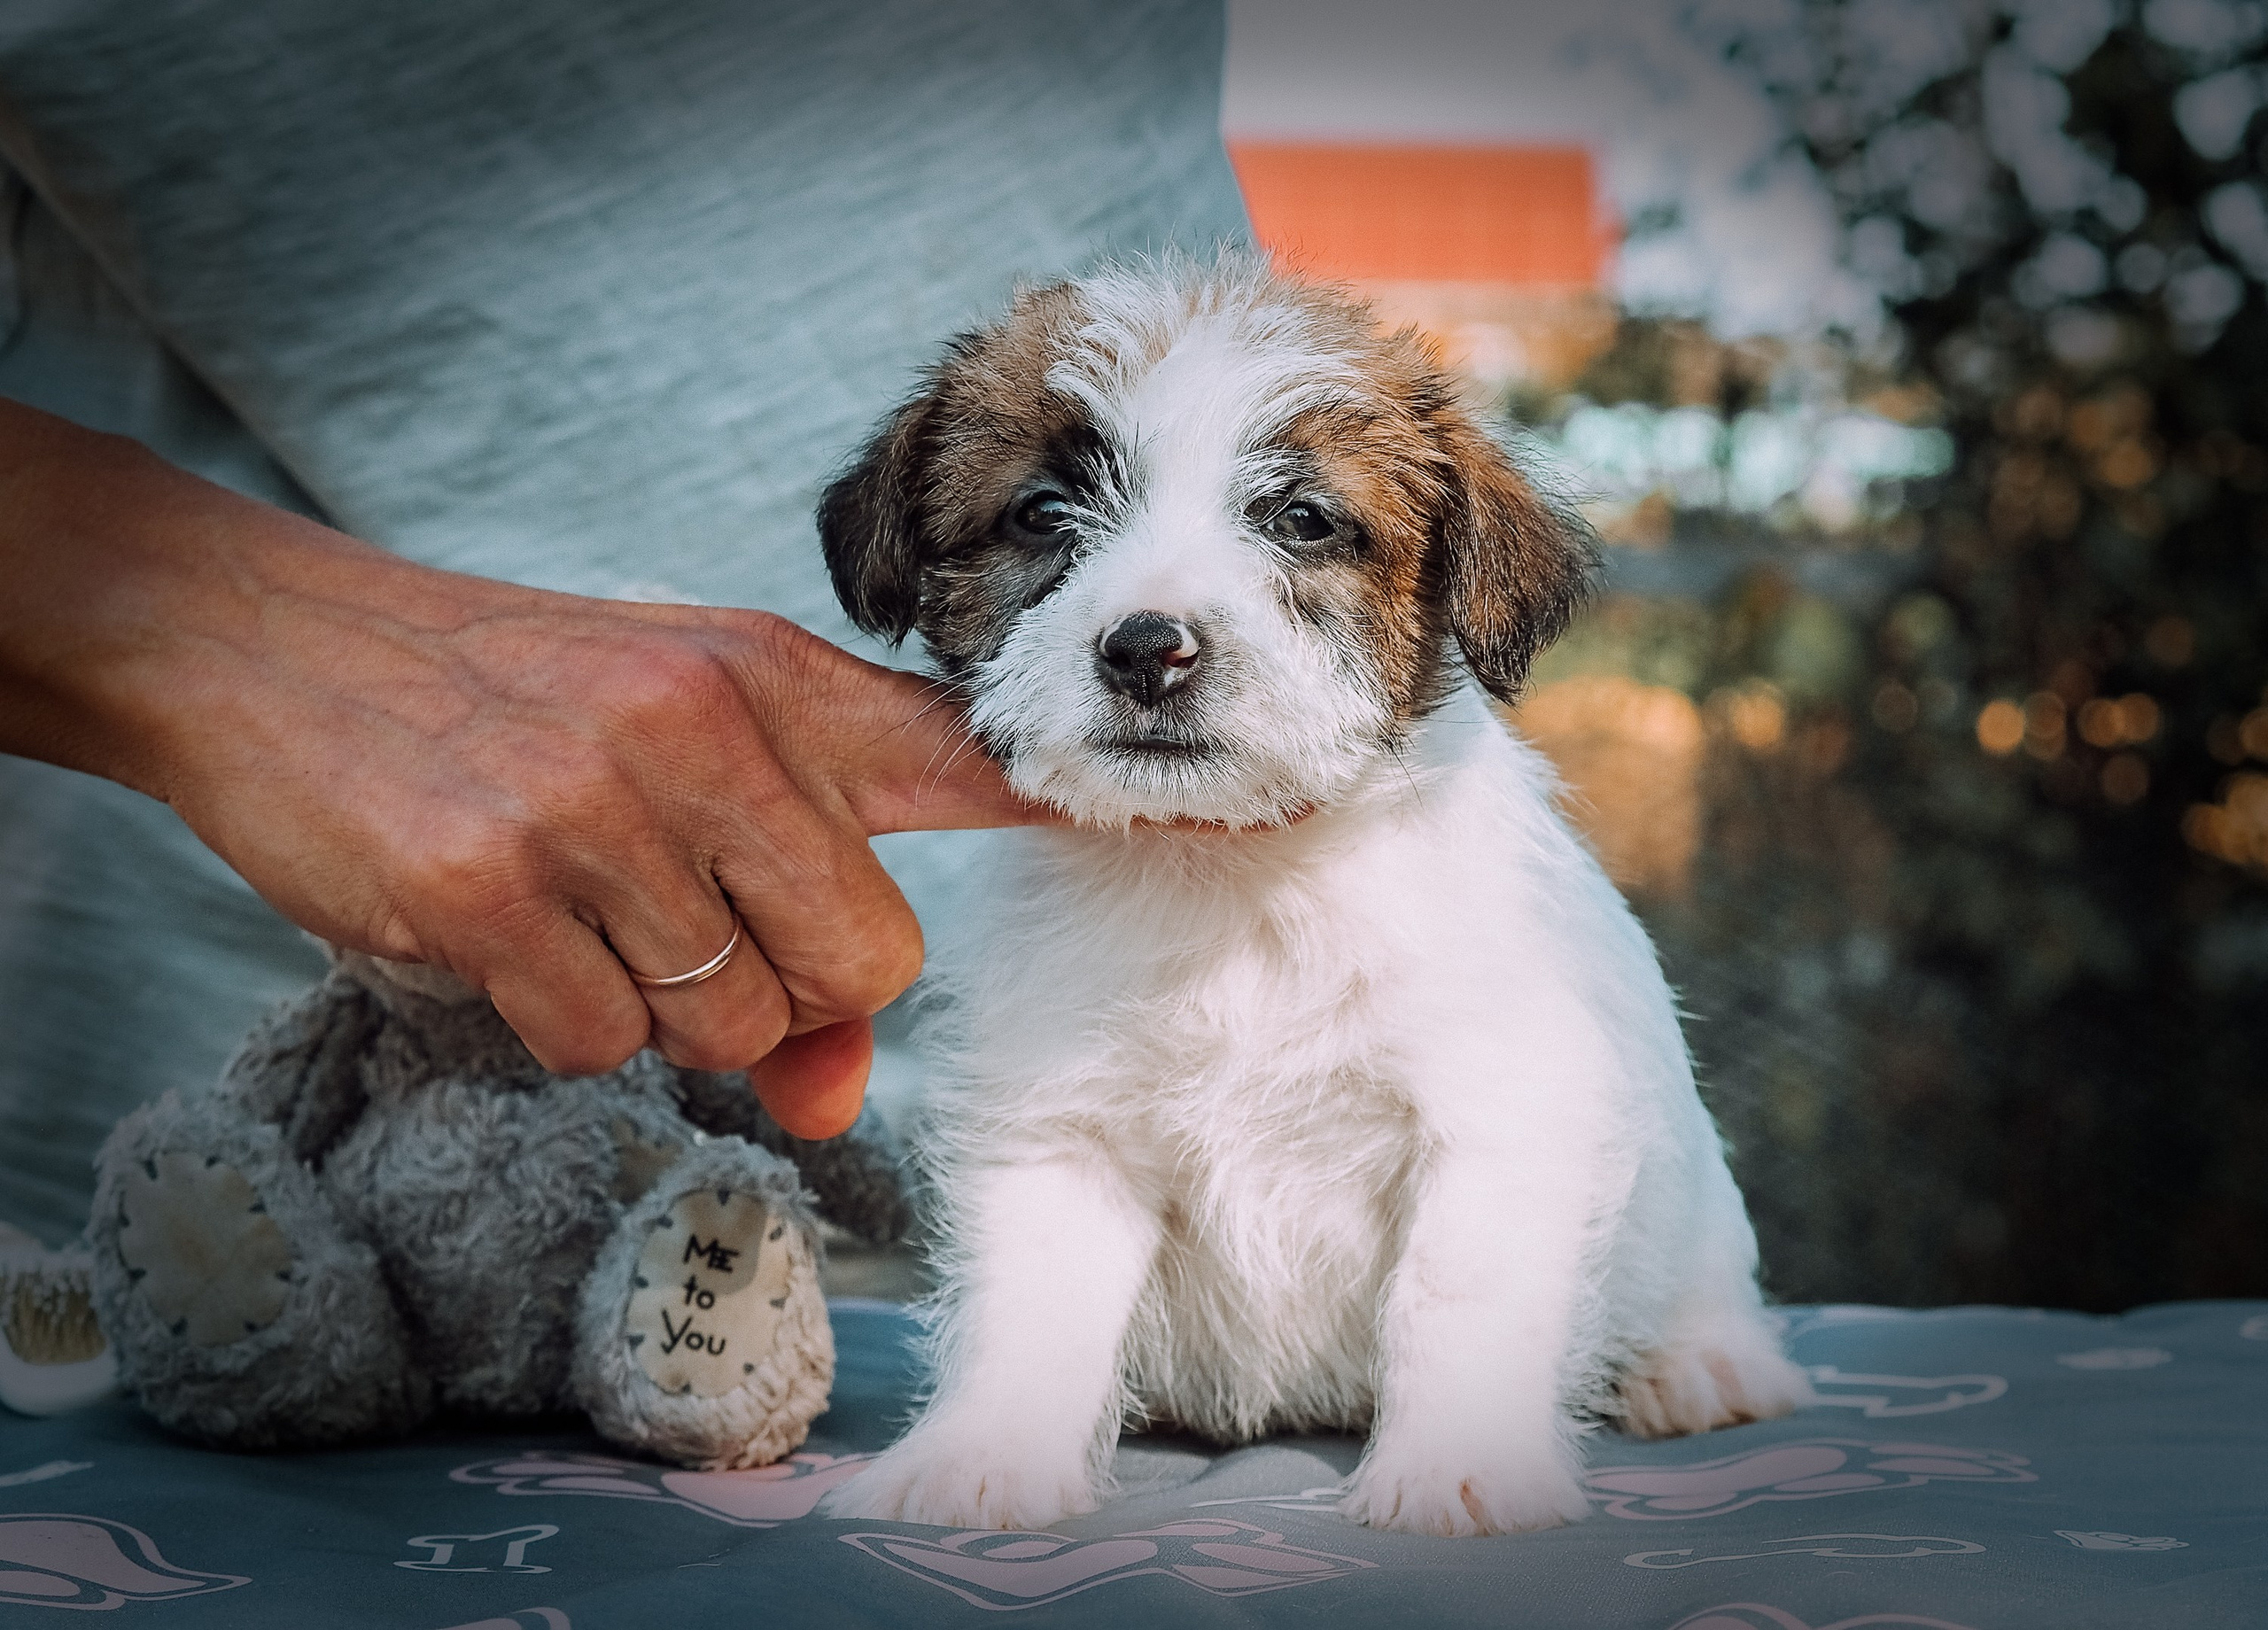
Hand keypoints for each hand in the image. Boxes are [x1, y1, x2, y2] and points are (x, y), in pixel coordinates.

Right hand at [0, 401, 1040, 1135]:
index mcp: (771, 681)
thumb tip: (834, 1096)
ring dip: (660, 1009)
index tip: (1232, 817)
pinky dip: (555, 1020)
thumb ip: (790, 902)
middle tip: (686, 926)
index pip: (969, 758)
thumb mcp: (673, 748)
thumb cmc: (512, 707)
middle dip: (791, 990)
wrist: (276, 647)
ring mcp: (594, 805)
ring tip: (576, 903)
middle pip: (861, 960)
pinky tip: (500, 925)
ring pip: (728, 1022)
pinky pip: (593, 1040)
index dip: (1088, 801)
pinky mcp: (485, 887)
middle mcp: (703, 728)